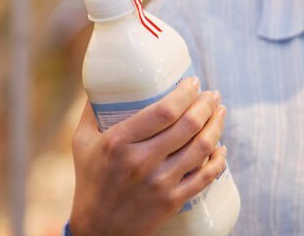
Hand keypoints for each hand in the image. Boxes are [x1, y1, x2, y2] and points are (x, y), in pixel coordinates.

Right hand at [69, 78, 227, 235]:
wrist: (97, 230)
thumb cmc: (90, 181)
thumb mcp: (82, 142)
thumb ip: (91, 111)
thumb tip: (102, 83)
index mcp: (119, 142)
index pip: (163, 111)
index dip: (185, 93)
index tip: (194, 82)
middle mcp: (141, 161)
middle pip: (188, 125)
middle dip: (207, 105)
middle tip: (212, 95)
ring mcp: (160, 183)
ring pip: (201, 148)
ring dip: (216, 126)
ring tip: (220, 113)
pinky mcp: (172, 201)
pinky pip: (205, 177)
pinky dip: (219, 160)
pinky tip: (221, 148)